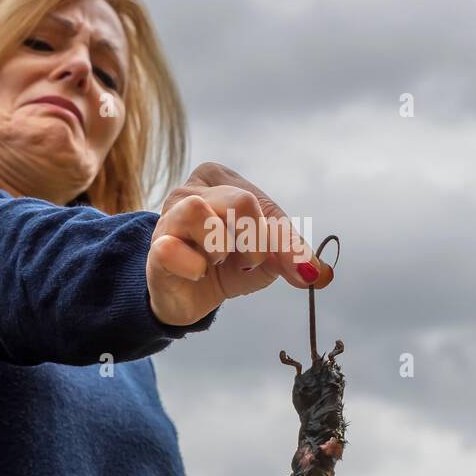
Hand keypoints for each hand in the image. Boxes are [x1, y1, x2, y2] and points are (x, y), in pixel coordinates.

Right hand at [147, 161, 330, 326]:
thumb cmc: (229, 263)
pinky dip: (193, 266)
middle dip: (256, 240)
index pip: (259, 201)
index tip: (303, 271)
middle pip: (239, 200)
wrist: (189, 294)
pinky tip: (197, 273)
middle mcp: (192, 189)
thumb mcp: (268, 256)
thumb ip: (294, 258)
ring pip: (198, 211)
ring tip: (217, 262)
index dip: (285, 242)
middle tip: (253, 262)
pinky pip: (171, 248)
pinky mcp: (155, 247)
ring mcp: (169, 216)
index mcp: (222, 180)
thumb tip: (320, 274)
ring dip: (219, 246)